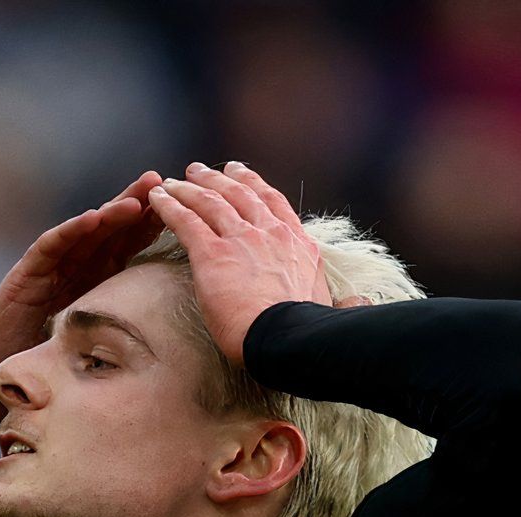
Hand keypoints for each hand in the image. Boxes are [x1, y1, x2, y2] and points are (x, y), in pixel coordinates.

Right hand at [0, 171, 165, 420]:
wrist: (1, 371)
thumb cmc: (48, 352)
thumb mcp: (95, 333)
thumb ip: (123, 319)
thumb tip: (172, 324)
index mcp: (95, 275)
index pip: (127, 241)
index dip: (152, 222)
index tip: (184, 205)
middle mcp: (74, 263)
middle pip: (109, 228)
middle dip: (135, 203)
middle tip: (161, 181)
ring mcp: (50, 266)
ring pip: (83, 232)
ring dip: (108, 213)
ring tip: (133, 200)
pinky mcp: (26, 274)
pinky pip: (50, 247)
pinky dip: (69, 231)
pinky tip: (89, 220)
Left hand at [146, 161, 362, 367]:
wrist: (288, 340)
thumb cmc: (307, 336)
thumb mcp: (330, 308)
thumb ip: (343, 301)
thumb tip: (363, 305)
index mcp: (298, 245)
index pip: (274, 204)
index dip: (254, 185)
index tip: (241, 174)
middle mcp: (271, 234)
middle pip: (239, 194)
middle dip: (217, 179)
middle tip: (199, 171)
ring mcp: (242, 240)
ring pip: (211, 202)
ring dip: (189, 188)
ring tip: (173, 181)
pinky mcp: (213, 254)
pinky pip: (186, 220)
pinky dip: (169, 205)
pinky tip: (157, 198)